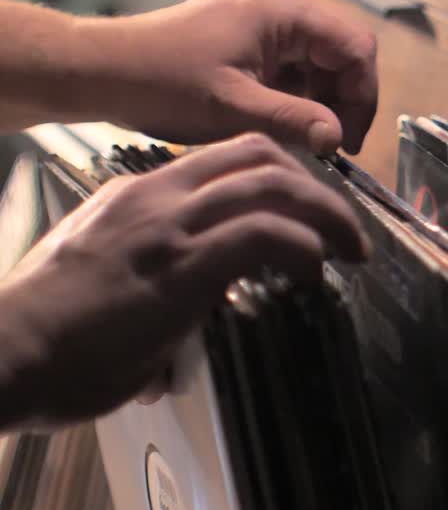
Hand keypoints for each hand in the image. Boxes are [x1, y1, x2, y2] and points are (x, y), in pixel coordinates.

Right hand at [0, 133, 367, 428]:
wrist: (5, 353)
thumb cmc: (44, 333)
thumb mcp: (97, 283)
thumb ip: (142, 289)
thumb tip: (168, 344)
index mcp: (137, 194)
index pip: (226, 157)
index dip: (282, 177)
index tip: (310, 210)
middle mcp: (156, 197)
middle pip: (259, 156)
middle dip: (316, 187)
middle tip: (346, 229)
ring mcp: (168, 228)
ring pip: (272, 186)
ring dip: (327, 216)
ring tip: (352, 249)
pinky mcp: (181, 268)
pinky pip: (263, 235)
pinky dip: (303, 246)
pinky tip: (314, 270)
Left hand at [77, 0, 377, 154]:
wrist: (102, 71)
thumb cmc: (160, 82)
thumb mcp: (232, 109)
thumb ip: (293, 121)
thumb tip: (339, 137)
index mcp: (282, 11)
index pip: (356, 47)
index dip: (362, 96)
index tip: (348, 140)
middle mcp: (279, 7)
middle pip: (344, 52)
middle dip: (345, 100)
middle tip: (331, 145)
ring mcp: (264, 23)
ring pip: (322, 63)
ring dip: (322, 102)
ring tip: (304, 139)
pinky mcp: (251, 41)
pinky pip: (295, 68)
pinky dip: (298, 98)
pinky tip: (282, 125)